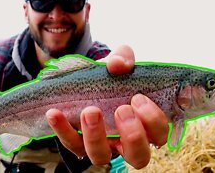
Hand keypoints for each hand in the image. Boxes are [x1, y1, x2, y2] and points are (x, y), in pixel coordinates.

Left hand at [45, 45, 168, 168]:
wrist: (86, 80)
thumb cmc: (111, 77)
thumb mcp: (119, 62)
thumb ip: (124, 58)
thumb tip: (117, 64)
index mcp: (144, 124)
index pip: (160, 135)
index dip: (154, 122)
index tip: (139, 98)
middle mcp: (125, 142)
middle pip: (138, 156)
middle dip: (132, 135)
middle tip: (122, 109)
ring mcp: (101, 145)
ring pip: (102, 156)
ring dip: (95, 135)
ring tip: (90, 110)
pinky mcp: (78, 143)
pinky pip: (71, 143)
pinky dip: (63, 129)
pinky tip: (55, 112)